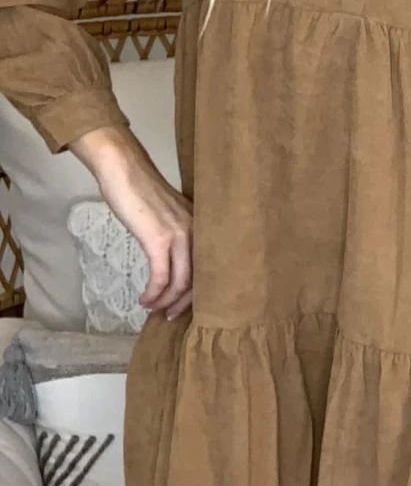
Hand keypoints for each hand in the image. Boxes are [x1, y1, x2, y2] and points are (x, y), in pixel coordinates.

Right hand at [69, 125, 194, 319]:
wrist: (125, 170)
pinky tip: (144, 299)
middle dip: (184, 302)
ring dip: (166, 301)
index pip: (211, 266)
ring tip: (154, 309)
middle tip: (171, 315)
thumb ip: (177, 233)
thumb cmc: (142, 191)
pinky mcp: (158, 240)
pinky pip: (161, 277)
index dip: (199, 289)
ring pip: (182, 282)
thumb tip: (174, 258)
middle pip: (200, 279)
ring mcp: (179, 236)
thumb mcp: (169, 215)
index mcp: (203, 227)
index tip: (185, 303)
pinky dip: (153, 293)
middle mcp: (198, 232)